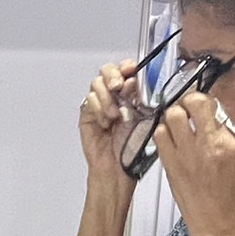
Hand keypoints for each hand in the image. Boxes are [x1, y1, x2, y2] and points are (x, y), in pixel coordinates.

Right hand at [79, 60, 142, 183]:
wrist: (119, 169)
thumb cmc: (135, 149)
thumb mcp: (146, 118)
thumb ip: (143, 97)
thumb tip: (139, 80)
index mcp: (132, 94)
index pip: (127, 69)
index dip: (127, 66)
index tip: (132, 69)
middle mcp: (115, 97)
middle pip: (107, 71)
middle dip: (113, 75)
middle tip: (118, 86)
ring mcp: (100, 105)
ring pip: (97, 84)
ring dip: (106, 97)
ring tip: (115, 114)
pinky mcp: (87, 114)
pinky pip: (88, 101)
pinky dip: (98, 109)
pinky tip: (106, 122)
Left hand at [154, 92, 234, 235]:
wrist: (218, 224)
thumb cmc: (231, 195)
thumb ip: (225, 133)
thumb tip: (211, 112)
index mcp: (229, 143)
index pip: (211, 105)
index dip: (202, 101)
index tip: (200, 104)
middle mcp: (207, 145)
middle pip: (188, 104)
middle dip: (186, 103)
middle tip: (186, 110)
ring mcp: (186, 155)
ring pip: (170, 117)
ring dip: (172, 118)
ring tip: (178, 126)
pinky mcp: (169, 165)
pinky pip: (159, 136)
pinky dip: (163, 133)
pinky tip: (170, 140)